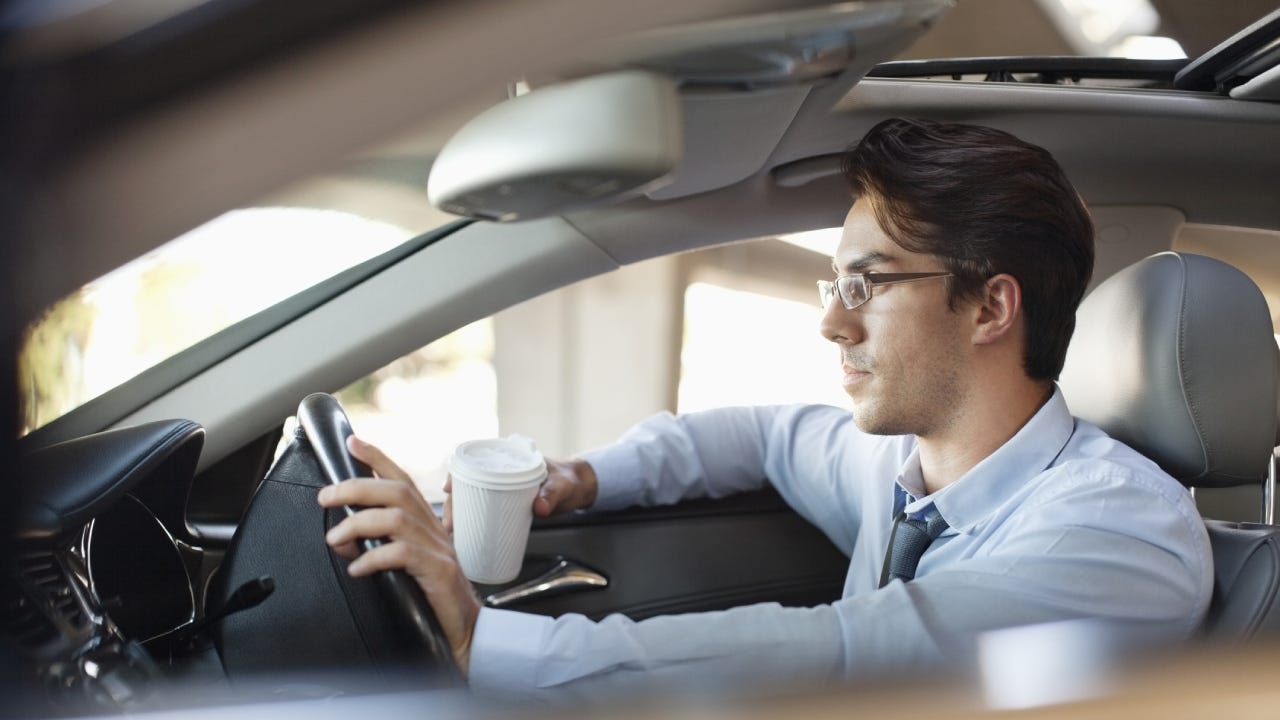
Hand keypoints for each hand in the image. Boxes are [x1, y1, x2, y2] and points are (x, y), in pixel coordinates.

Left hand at [317, 435, 479, 674]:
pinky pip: (403, 554)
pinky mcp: (439, 572)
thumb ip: (384, 543)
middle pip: (397, 491)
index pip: (402, 479)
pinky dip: (374, 557)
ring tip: (334, 539)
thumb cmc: (434, 597)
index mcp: (426, 522)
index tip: (352, 442)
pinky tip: (356, 568)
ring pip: (397, 518)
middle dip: (357, 487)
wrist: (467, 630)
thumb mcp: (409, 562)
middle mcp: (434, 529)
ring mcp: (439, 549)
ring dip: (358, 524)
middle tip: (325, 497)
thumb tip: (344, 534)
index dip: (378, 458)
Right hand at [442, 456, 598, 532]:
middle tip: (450, 524)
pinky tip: (462, 536)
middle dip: (454, 504)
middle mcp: (499, 473)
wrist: (578, 489)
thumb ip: (552, 494)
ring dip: (459, 515)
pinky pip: (484, 512)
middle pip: (467, 485)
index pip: (474, 461)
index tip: (449, 489)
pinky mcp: (505, 506)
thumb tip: (539, 507)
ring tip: (452, 534)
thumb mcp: (562, 485)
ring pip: (472, 500)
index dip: (457, 473)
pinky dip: (472, 522)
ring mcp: (500, 490)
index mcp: (508, 460)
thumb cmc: (568, 480)